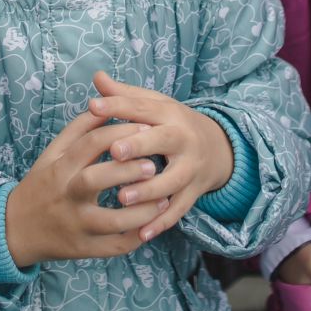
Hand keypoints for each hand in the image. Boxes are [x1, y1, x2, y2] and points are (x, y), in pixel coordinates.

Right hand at [3, 108, 173, 266]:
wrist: (15, 229)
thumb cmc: (43, 185)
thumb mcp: (52, 154)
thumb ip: (79, 129)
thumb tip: (105, 104)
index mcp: (60, 167)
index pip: (92, 143)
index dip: (121, 132)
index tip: (147, 128)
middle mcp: (66, 195)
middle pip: (97, 179)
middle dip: (128, 170)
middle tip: (154, 165)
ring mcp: (76, 224)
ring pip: (112, 220)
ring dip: (142, 211)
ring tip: (163, 200)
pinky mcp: (84, 249)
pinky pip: (114, 247)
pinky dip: (136, 238)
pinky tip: (151, 225)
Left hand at [88, 71, 234, 242]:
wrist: (217, 148)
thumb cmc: (172, 125)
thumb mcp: (154, 106)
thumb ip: (125, 96)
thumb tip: (97, 76)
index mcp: (169, 114)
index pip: (143, 107)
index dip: (118, 106)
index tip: (93, 107)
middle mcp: (184, 139)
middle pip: (164, 141)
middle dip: (139, 146)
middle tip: (114, 152)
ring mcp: (191, 167)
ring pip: (172, 180)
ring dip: (148, 190)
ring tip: (122, 198)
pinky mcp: (194, 192)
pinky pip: (179, 210)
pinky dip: (161, 222)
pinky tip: (141, 234)